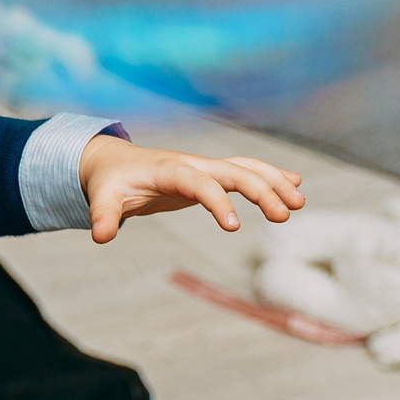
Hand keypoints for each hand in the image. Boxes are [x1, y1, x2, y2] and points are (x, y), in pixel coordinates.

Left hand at [80, 135, 303, 243]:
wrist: (114, 161)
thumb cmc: (110, 181)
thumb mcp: (102, 197)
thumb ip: (103, 216)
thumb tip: (100, 237)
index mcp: (168, 169)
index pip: (197, 182)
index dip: (216, 201)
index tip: (234, 228)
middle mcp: (191, 164)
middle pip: (232, 171)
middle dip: (260, 190)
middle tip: (285, 217)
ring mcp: (203, 167)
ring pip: (244, 168)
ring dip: (272, 181)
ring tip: (299, 203)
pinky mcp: (209, 175)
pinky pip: (244, 171)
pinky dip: (269, 175)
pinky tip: (295, 184)